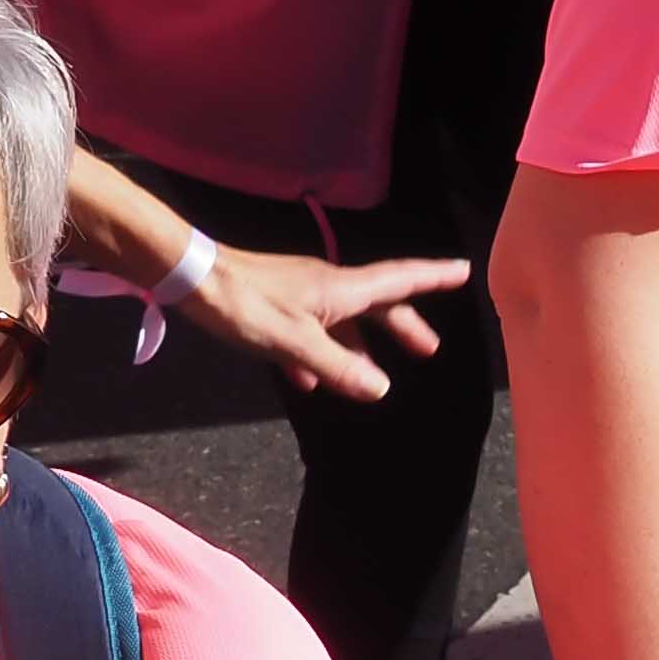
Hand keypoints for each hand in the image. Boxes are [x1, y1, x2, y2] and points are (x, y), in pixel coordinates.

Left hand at [180, 240, 462, 399]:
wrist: (193, 279)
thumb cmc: (246, 306)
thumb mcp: (295, 344)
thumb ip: (338, 367)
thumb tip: (381, 388)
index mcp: (341, 289)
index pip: (399, 280)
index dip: (433, 278)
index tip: (465, 272)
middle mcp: (327, 287)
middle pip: (377, 304)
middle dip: (403, 325)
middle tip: (428, 349)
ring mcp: (302, 295)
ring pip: (344, 320)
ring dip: (362, 345)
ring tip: (373, 375)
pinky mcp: (277, 306)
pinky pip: (310, 331)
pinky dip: (320, 354)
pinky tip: (310, 382)